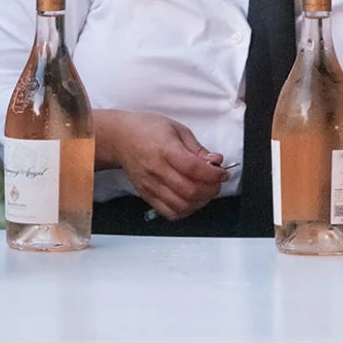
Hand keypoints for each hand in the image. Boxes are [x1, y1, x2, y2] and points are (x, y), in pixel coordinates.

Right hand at [95, 110, 226, 220]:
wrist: (120, 138)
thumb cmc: (147, 129)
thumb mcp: (177, 129)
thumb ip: (197, 148)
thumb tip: (215, 161)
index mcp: (166, 149)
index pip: (194, 169)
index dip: (214, 174)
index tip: (222, 172)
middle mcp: (157, 170)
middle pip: (190, 191)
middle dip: (211, 190)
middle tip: (216, 183)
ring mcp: (151, 186)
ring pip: (181, 206)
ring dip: (200, 202)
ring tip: (205, 191)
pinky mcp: (147, 196)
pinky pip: (169, 213)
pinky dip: (185, 210)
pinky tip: (190, 200)